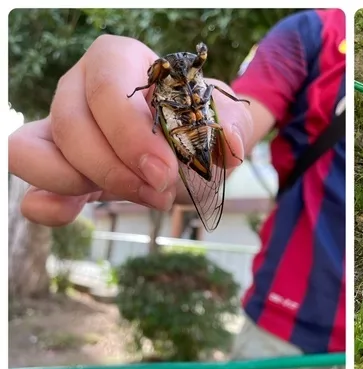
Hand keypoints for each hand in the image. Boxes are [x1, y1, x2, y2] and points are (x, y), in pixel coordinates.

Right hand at [8, 34, 253, 225]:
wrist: (192, 153)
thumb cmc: (201, 129)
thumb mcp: (225, 125)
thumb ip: (233, 128)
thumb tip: (230, 145)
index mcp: (120, 61)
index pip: (106, 87)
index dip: (131, 134)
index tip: (165, 172)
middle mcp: (80, 86)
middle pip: (72, 125)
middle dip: (117, 170)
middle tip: (161, 191)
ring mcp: (60, 124)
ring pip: (37, 151)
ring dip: (86, 184)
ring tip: (139, 196)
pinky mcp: (55, 162)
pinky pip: (29, 178)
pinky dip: (46, 201)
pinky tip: (71, 213)